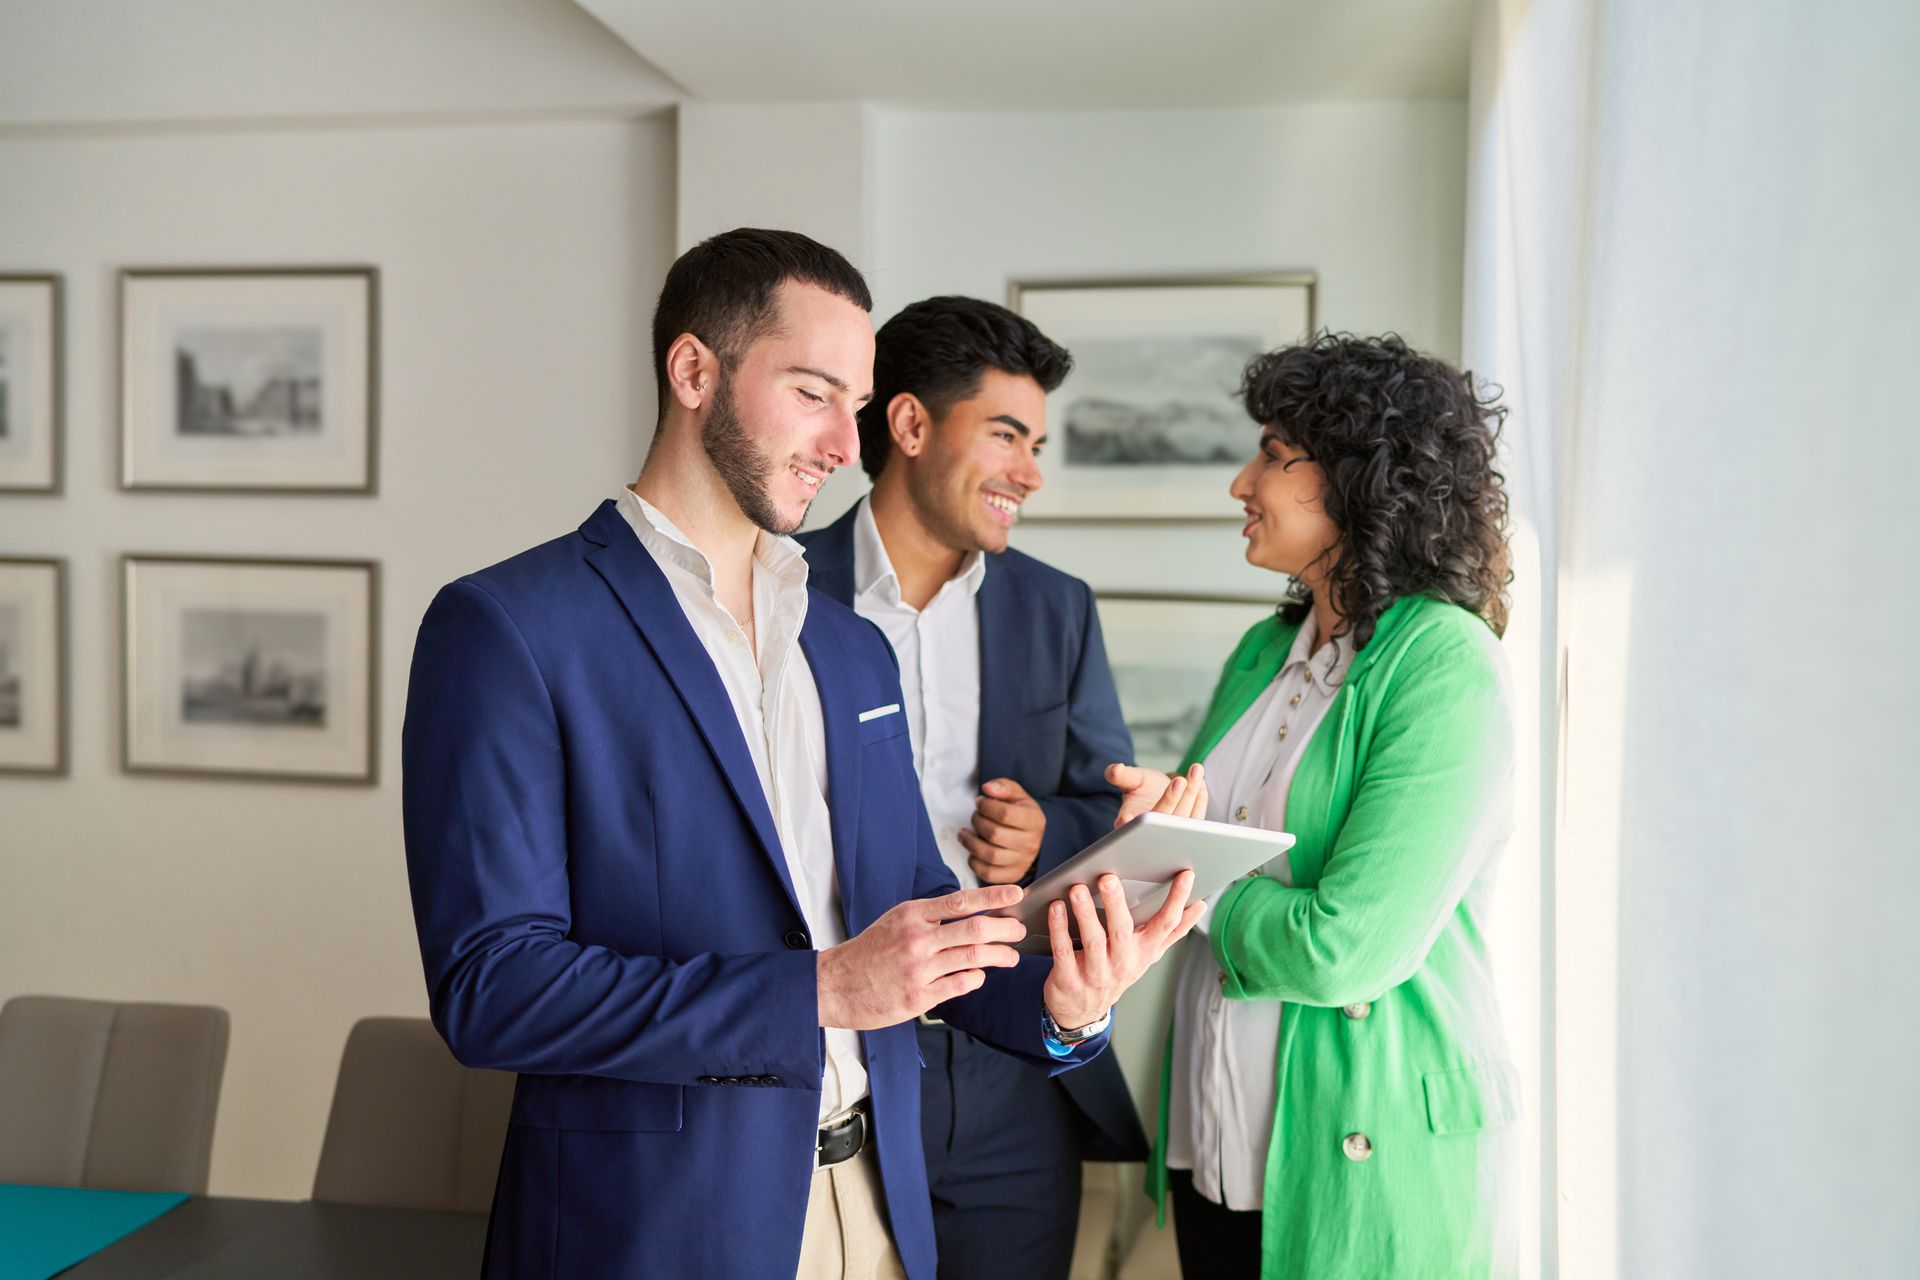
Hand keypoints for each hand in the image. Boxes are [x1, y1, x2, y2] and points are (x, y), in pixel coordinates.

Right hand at [817, 884, 1027, 1030]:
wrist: (835, 984)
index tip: (1016, 894)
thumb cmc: (869, 952)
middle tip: (1019, 930)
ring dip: (999, 956)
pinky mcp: (917, 997)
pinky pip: (959, 985)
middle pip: (975, 930)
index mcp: (912, 915)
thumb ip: (930, 916)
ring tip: (1010, 957)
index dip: (993, 897)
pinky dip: (975, 978)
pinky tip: (978, 976)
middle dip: (1006, 930)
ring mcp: (918, 969)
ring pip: (973, 958)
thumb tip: (969, 911)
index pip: (961, 902)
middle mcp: (916, 939)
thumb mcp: (896, 921)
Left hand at [961, 778, 1046, 883]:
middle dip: (977, 822)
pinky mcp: (1012, 875)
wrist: (1035, 838)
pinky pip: (989, 874)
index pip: (1005, 814)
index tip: (980, 803)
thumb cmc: (1022, 814)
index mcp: (1034, 821)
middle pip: (995, 834)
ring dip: (971, 843)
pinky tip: (972, 851)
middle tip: (975, 816)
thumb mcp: (1017, 795)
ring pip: (990, 855)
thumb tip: (988, 788)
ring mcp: (1022, 861)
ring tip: (964, 834)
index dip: (986, 806)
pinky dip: (975, 863)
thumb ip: (1003, 787)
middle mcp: (1030, 843)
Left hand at [1041, 868, 1206, 1030]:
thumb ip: (1173, 930)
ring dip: (1084, 913)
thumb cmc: (1118, 970)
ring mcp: (1096, 974)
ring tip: (1077, 889)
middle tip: (1108, 878)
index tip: (1185, 875)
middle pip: (1122, 931)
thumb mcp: (1148, 954)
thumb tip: (1200, 906)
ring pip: (1092, 941)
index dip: (1177, 900)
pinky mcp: (1069, 978)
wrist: (1083, 1011)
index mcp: (1144, 952)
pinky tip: (1057, 908)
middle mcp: (1123, 963)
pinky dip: (1059, 929)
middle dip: (1116, 904)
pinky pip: (1064, 951)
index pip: (1166, 925)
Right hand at [1105, 762, 1209, 827]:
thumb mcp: (1131, 780)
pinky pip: (1197, 816)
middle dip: (1171, 799)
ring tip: (1196, 770)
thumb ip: (1122, 776)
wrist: (1160, 796)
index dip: (1130, 823)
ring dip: (1191, 793)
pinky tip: (1200, 782)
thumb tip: (1113, 770)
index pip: (1130, 826)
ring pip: (1183, 817)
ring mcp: (1173, 835)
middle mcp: (1151, 836)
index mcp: (1130, 825)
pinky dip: (1201, 798)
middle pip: (1162, 819)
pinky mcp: (1189, 832)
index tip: (1128, 817)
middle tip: (1179, 780)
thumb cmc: (1143, 789)